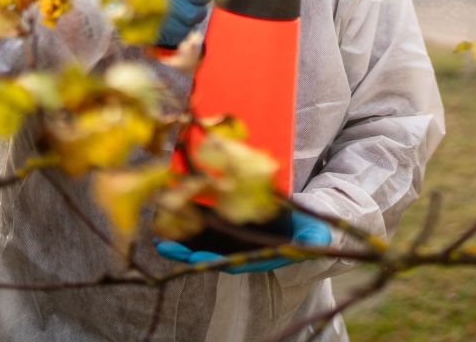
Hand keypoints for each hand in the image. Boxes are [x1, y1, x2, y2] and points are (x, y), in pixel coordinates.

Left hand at [154, 212, 332, 273]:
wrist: (304, 223)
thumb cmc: (308, 229)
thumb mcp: (314, 233)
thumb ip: (313, 239)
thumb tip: (316, 242)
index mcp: (260, 255)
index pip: (234, 261)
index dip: (214, 259)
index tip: (196, 256)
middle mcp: (244, 251)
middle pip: (211, 255)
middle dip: (187, 253)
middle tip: (164, 246)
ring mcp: (236, 241)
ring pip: (204, 244)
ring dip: (181, 241)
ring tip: (158, 238)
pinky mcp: (232, 228)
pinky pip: (207, 228)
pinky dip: (189, 224)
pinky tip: (171, 214)